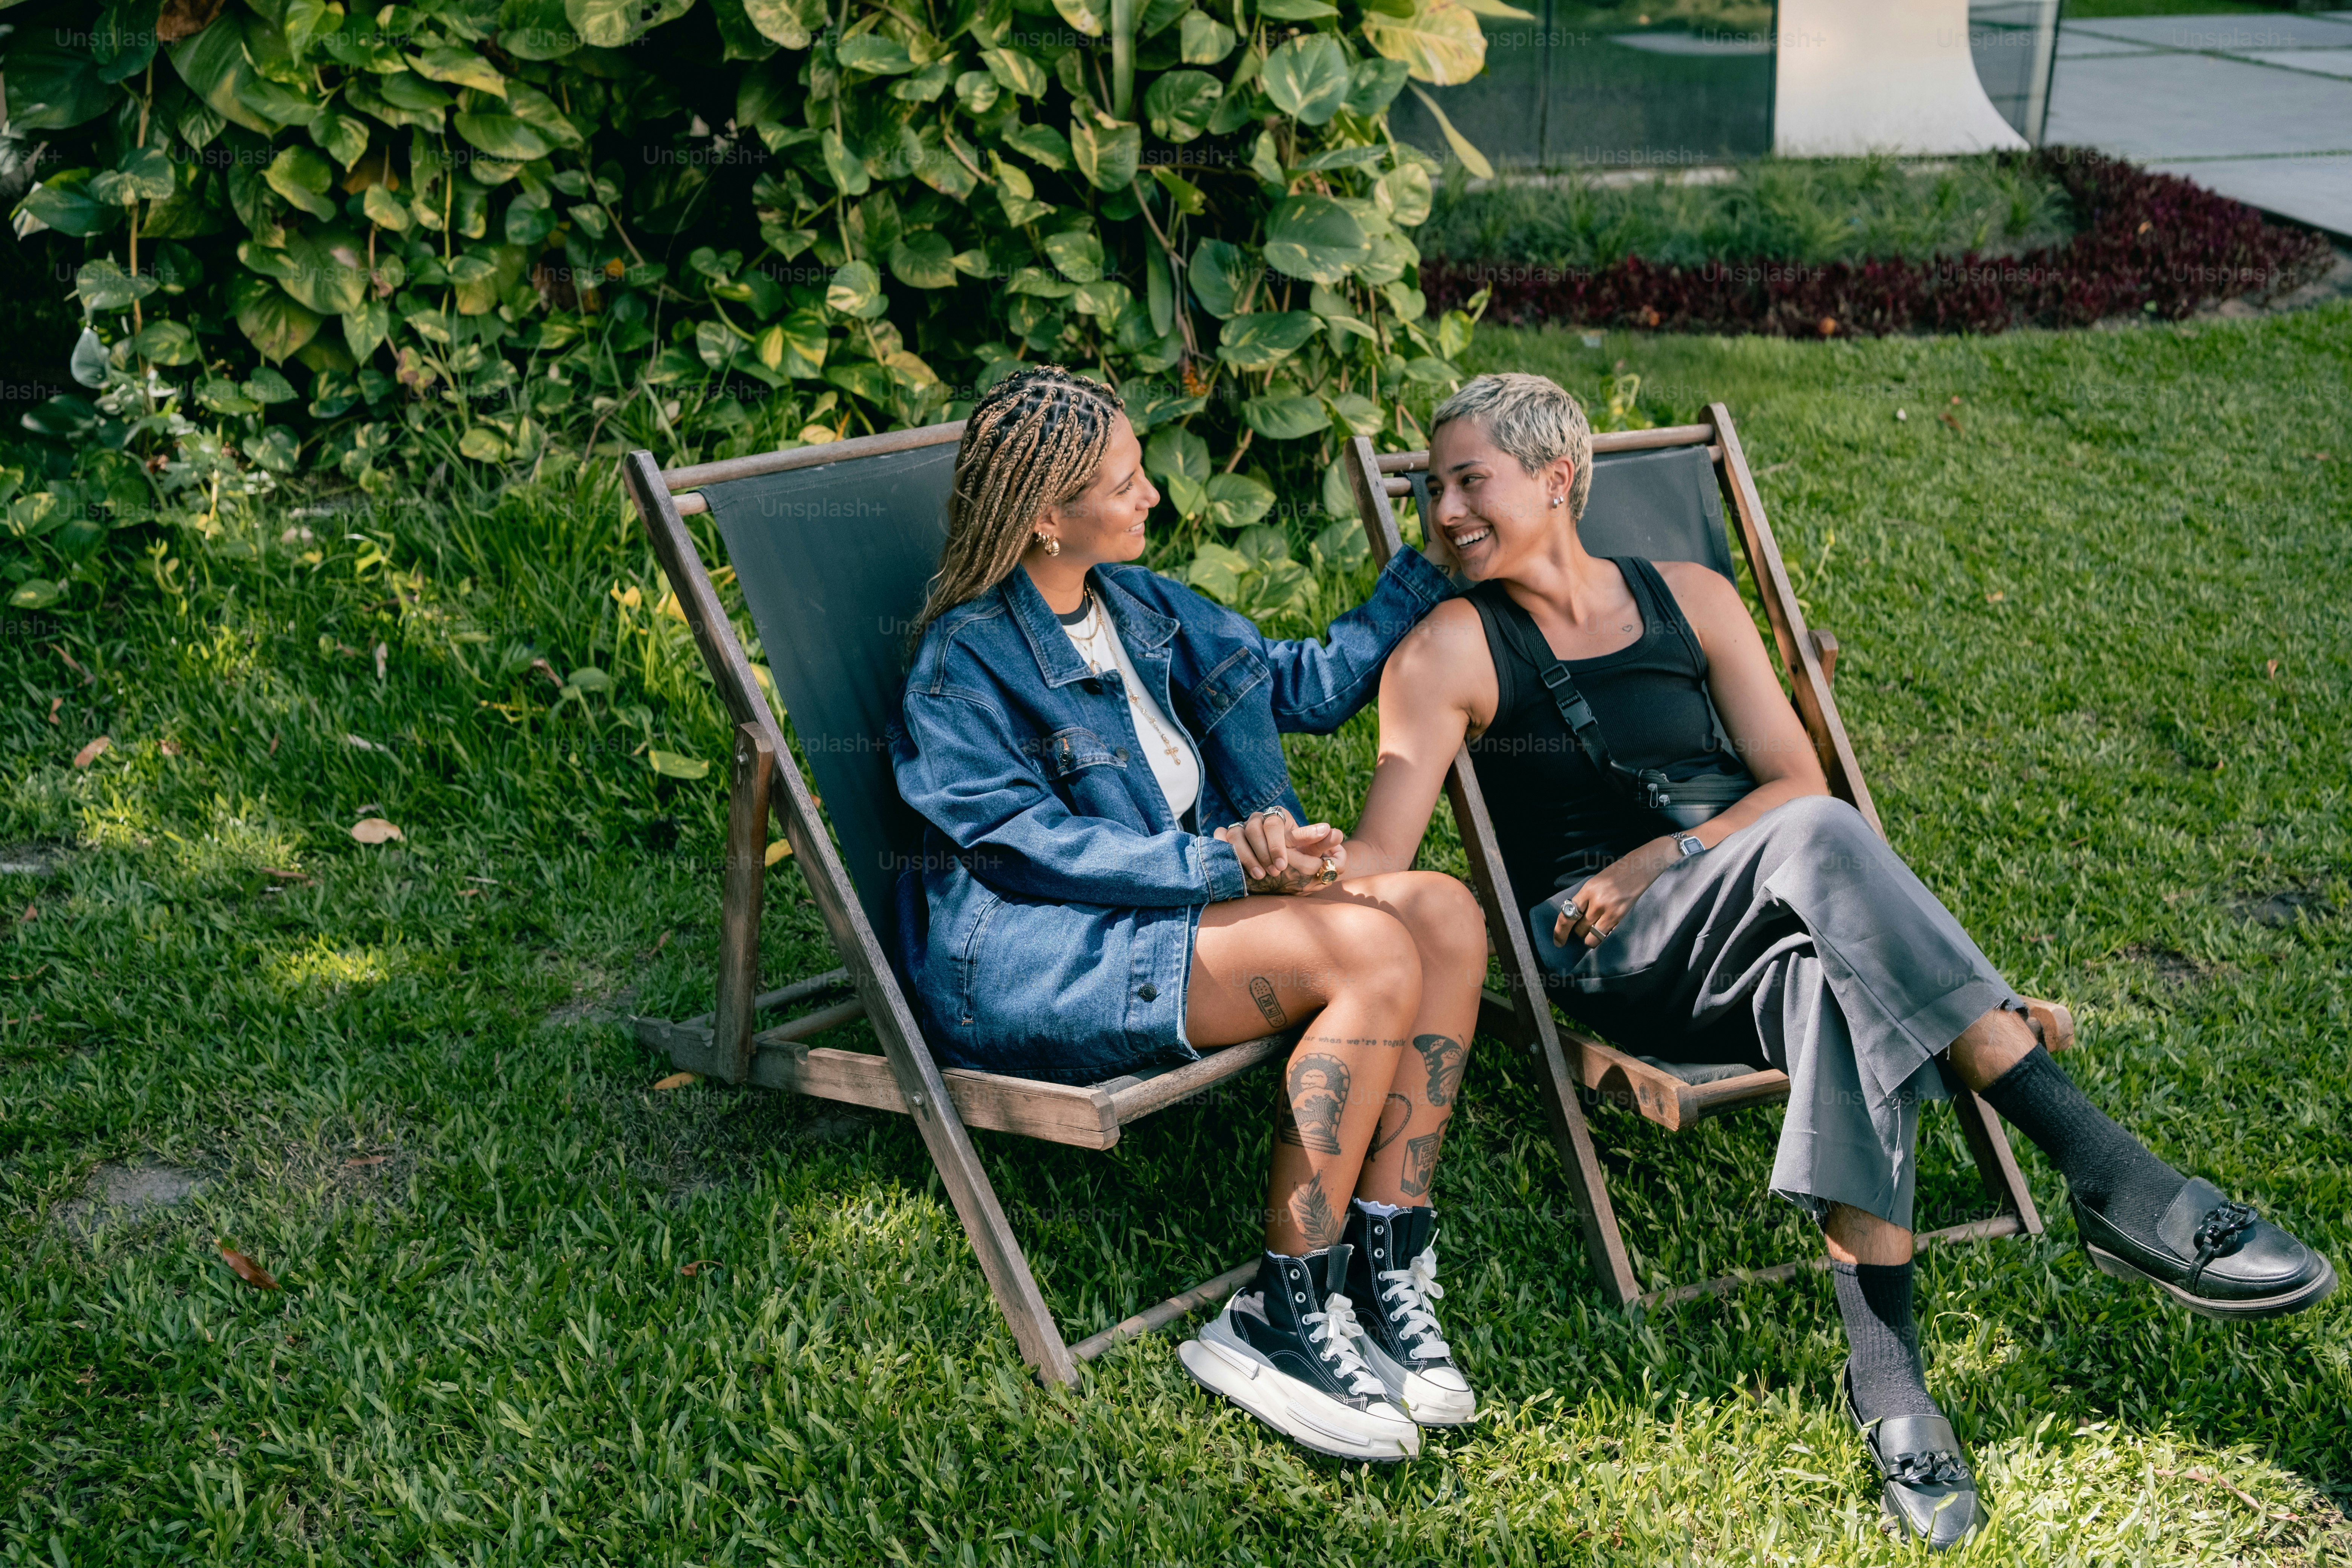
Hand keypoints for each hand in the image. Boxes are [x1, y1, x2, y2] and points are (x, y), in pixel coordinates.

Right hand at [1215, 807, 1344, 894]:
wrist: (1275, 866)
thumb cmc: (1295, 856)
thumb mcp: (1308, 851)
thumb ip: (1321, 843)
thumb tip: (1336, 833)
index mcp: (1277, 817)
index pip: (1275, 823)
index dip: (1277, 844)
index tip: (1282, 864)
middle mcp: (1256, 820)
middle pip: (1253, 828)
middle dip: (1263, 851)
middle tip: (1275, 871)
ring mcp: (1239, 828)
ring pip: (1235, 835)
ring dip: (1247, 856)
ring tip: (1260, 876)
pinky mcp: (1224, 838)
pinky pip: (1218, 837)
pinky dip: (1224, 850)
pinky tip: (1235, 868)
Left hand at [1553, 837, 1676, 947]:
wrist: (1638, 870)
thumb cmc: (1614, 875)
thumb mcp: (1593, 883)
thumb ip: (1583, 899)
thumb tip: (1573, 918)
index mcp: (1587, 890)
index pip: (1567, 916)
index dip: (1560, 931)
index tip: (1557, 941)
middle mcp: (1596, 902)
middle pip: (1578, 928)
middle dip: (1578, 930)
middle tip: (1584, 924)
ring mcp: (1609, 911)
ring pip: (1589, 936)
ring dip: (1588, 936)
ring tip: (1593, 927)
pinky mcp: (1619, 918)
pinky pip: (1602, 937)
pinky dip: (1598, 938)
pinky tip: (1601, 931)